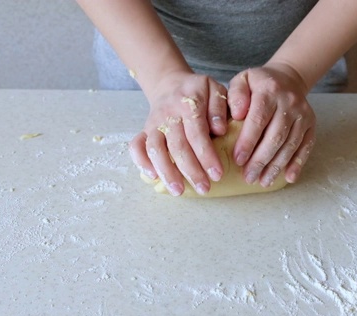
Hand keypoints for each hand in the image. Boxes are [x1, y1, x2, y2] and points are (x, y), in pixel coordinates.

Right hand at [129, 71, 228, 195]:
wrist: (170, 83)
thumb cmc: (198, 92)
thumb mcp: (215, 90)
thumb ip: (220, 107)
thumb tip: (219, 130)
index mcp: (188, 103)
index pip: (197, 133)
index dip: (206, 156)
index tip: (217, 174)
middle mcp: (168, 114)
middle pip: (177, 145)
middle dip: (191, 170)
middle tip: (204, 188)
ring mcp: (153, 123)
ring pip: (155, 149)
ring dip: (166, 171)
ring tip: (178, 191)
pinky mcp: (144, 130)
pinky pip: (136, 146)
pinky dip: (141, 162)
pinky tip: (153, 177)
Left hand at [227, 63, 315, 186]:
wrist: (288, 78)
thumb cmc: (258, 85)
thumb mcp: (242, 81)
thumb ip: (235, 95)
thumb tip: (237, 114)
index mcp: (269, 91)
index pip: (258, 120)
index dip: (248, 142)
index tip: (238, 160)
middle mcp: (289, 102)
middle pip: (275, 136)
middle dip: (261, 160)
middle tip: (248, 177)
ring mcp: (303, 114)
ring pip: (290, 145)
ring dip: (277, 166)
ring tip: (263, 181)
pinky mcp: (311, 124)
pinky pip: (306, 146)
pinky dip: (298, 163)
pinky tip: (289, 177)